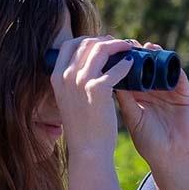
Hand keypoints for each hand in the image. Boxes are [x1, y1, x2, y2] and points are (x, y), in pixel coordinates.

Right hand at [50, 35, 133, 155]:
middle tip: (118, 44)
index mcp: (56, 77)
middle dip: (103, 40)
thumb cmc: (82, 128)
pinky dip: (126, 63)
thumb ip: (72, 84)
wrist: (87, 149)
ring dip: (117, 46)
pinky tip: (132, 64)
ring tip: (128, 48)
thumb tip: (84, 70)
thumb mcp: (68, 101)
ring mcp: (80, 81)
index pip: (69, 45)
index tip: (100, 43)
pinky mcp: (98, 89)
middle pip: (85, 43)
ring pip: (100, 49)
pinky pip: (116, 67)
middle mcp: (65, 76)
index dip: (87, 40)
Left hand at [114, 41, 188, 175]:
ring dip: (156, 55)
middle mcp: (154, 92)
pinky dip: (173, 66)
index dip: (123, 61)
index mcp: (139, 97)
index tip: (113, 50)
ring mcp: (170, 93)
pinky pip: (179, 76)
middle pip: (147, 66)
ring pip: (163, 68)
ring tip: (147, 46)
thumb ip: (124, 98)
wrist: (170, 157)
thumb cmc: (149, 142)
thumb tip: (108, 75)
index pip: (131, 73)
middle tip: (129, 43)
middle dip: (139, 53)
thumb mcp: (132, 117)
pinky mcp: (185, 96)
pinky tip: (166, 58)